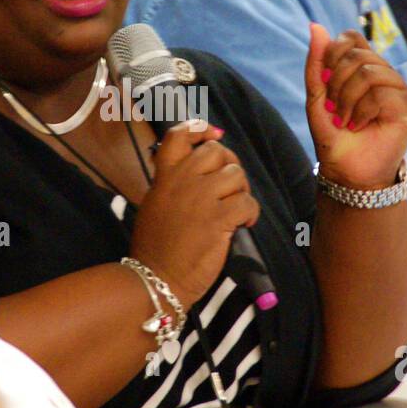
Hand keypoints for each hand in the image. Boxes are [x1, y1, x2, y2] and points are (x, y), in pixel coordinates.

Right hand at [131, 120, 258, 307]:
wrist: (156, 278)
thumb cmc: (156, 247)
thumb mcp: (155, 204)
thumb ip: (174, 183)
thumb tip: (201, 172)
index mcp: (164, 176)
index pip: (180, 135)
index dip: (200, 129)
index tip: (214, 135)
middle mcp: (182, 180)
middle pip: (217, 151)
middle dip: (229, 166)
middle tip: (230, 189)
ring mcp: (201, 198)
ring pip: (236, 175)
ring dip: (242, 191)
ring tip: (236, 210)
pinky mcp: (218, 219)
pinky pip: (247, 202)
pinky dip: (250, 213)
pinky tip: (243, 224)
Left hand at [305, 23, 406, 189]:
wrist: (346, 171)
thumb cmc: (332, 135)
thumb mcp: (316, 97)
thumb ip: (316, 64)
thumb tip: (315, 26)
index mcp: (362, 67)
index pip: (351, 37)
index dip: (333, 52)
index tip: (323, 81)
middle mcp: (382, 73)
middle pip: (356, 53)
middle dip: (335, 82)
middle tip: (332, 109)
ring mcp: (396, 88)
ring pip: (368, 71)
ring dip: (347, 98)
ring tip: (344, 119)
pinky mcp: (406, 106)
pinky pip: (379, 93)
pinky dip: (361, 111)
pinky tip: (358, 126)